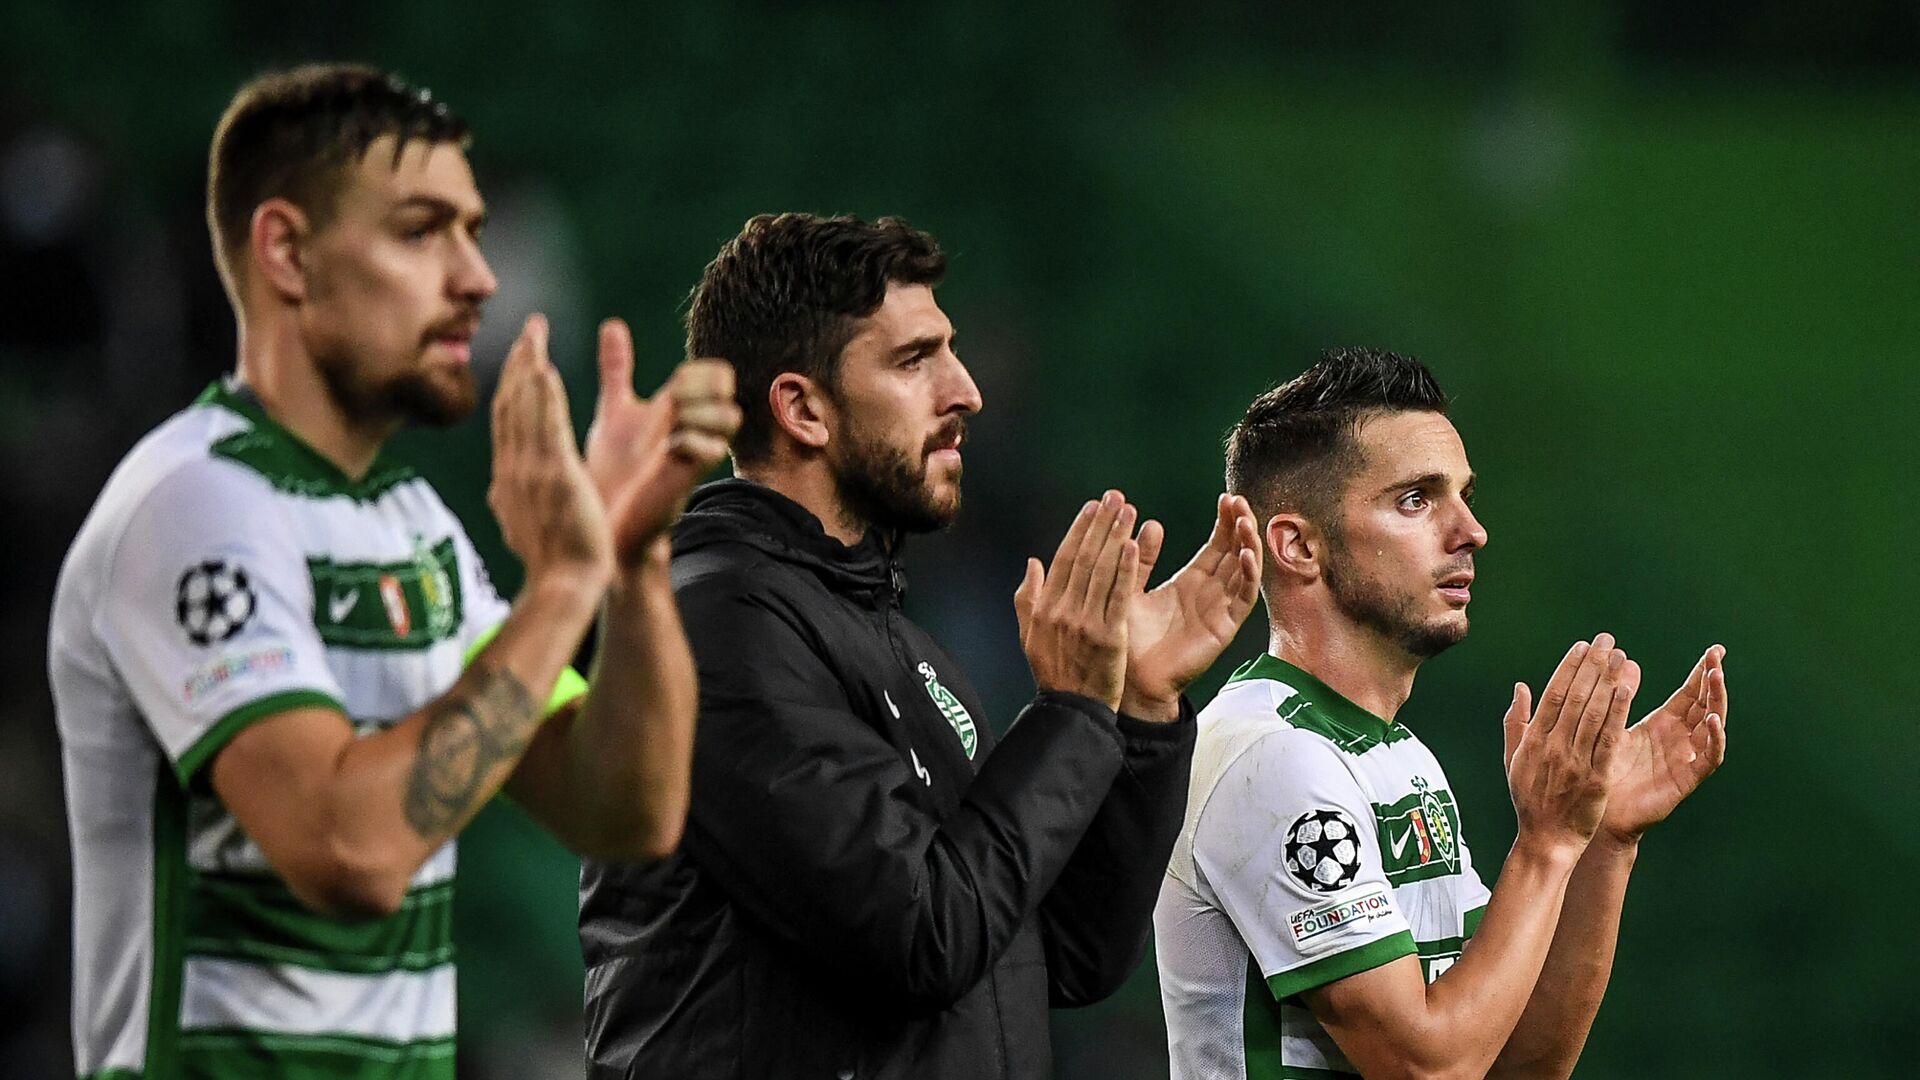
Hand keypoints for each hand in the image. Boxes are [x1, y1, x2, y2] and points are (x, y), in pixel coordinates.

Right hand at [488, 314, 612, 592]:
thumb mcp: (524, 523)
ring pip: (524, 408)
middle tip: (529, 329)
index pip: (506, 422)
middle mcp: (513, 468)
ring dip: (529, 367)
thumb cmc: (553, 564)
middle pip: (509, 405)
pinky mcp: (553, 475)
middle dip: (518, 364)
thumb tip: (502, 491)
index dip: (512, 386)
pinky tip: (544, 368)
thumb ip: (515, 500)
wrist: (562, 586)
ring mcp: (530, 470)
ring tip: (535, 334)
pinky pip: (545, 426)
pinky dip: (542, 395)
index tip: (521, 357)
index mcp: (509, 479)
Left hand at [582, 318, 739, 566]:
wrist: (605, 523)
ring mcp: (692, 456)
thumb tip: (613, 325)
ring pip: (729, 417)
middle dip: (705, 386)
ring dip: (702, 408)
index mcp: (681, 414)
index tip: (674, 382)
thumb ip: (619, 371)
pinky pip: (710, 450)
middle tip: (672, 394)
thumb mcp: (615, 413)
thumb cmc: (613, 474)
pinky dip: (692, 440)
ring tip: (671, 416)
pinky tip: (668, 445)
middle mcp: (693, 433)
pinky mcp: (685, 480)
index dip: (705, 371)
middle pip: (729, 393)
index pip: (718, 377)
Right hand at [1012, 491, 1139, 710]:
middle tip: (1115, 497)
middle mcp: (1063, 610)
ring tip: (1127, 510)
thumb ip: (1027, 598)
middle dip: (1100, 523)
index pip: (1064, 558)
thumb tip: (1032, 562)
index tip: (1093, 506)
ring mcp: (1086, 622)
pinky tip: (1132, 545)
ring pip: (1101, 571)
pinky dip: (1125, 569)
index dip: (1079, 529)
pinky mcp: (1109, 636)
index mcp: (1045, 607)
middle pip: (1084, 557)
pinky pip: (1118, 596)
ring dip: (1114, 536)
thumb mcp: (1029, 636)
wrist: (1072, 711)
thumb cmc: (1054, 675)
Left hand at [1119, 493, 1261, 720]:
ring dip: (1249, 545)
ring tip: (1245, 520)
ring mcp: (1221, 609)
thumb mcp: (1132, 588)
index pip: (1217, 544)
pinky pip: (1244, 599)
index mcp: (1192, 582)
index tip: (1226, 497)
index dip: (1225, 521)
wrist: (1130, 678)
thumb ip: (1142, 559)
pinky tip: (1247, 555)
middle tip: (1239, 501)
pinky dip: (1249, 576)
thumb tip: (1151, 523)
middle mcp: (1211, 593)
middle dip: (1241, 525)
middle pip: (1236, 552)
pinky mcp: (1224, 628)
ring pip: (1246, 571)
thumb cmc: (1130, 638)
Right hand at [1502, 633, 1638, 858]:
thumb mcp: (1513, 759)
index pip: (1554, 693)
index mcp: (1534, 740)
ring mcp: (1575, 761)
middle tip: (1607, 640)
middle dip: (1592, 665)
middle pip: (1576, 697)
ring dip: (1608, 681)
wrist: (1546, 839)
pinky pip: (1608, 739)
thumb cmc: (1530, 800)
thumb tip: (1520, 687)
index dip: (1570, 667)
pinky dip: (1618, 713)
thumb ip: (1515, 722)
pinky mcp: (1597, 777)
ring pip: (1594, 713)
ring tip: (1620, 656)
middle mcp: (1554, 746)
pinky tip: (1627, 691)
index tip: (1583, 645)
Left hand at [1597, 644, 1728, 843]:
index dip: (1702, 672)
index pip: (1689, 693)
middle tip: (1717, 657)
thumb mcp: (1609, 727)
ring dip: (1717, 703)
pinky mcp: (1687, 779)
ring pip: (1712, 726)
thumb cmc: (1601, 769)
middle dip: (1713, 680)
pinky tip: (1714, 721)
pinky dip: (1714, 739)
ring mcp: (1686, 758)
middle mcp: (1679, 739)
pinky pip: (1709, 758)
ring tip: (1716, 679)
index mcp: (1662, 724)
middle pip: (1705, 704)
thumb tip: (1619, 660)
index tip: (1715, 649)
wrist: (1597, 811)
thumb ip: (1614, 698)